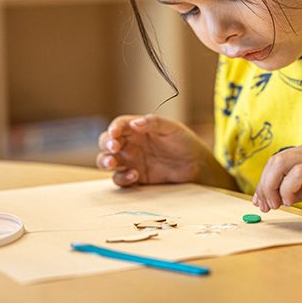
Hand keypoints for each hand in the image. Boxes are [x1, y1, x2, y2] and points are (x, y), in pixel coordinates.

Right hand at [96, 114, 210, 186]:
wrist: (196, 165)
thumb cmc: (184, 142)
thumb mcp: (171, 128)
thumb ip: (153, 123)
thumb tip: (134, 124)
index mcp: (136, 129)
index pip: (119, 125)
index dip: (114, 128)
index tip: (115, 133)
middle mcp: (130, 144)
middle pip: (106, 143)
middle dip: (106, 144)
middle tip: (114, 148)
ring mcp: (130, 162)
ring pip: (107, 161)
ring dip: (105, 161)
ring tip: (113, 163)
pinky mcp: (135, 178)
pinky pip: (120, 179)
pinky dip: (122, 178)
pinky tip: (134, 175)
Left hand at [252, 139, 301, 215]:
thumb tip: (282, 196)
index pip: (280, 160)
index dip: (265, 181)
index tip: (262, 201)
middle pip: (276, 160)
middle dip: (264, 184)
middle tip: (265, 206)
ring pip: (282, 162)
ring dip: (271, 186)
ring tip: (276, 204)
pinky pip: (299, 174)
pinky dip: (288, 188)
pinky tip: (290, 201)